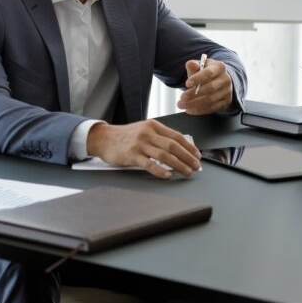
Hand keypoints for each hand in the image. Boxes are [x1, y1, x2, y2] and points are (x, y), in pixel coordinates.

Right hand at [86, 120, 201, 178]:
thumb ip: (159, 137)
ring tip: (187, 172)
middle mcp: (148, 133)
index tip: (197, 155)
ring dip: (178, 165)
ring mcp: (139, 144)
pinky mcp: (131, 155)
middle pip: (173, 146)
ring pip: (164, 155)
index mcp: (153, 126)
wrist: (104, 138)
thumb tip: (180, 148)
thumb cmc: (125, 136)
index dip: (189, 147)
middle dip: (187, 157)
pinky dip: (160, 171)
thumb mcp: (144, 130)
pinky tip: (167, 176)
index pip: (177, 136)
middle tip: (196, 166)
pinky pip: (149, 164)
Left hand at [178, 57, 232, 113]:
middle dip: (194, 94)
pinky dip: (199, 110)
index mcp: (219, 67)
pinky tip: (190, 109)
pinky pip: (212, 108)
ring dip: (194, 104)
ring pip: (210, 100)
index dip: (198, 79)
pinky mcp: (226, 102)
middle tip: (182, 98)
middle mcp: (226, 79)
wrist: (219, 79)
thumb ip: (193, 65)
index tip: (187, 84)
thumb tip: (190, 64)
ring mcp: (227, 91)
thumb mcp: (200, 66)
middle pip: (210, 88)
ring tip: (182, 105)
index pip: (209, 73)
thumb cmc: (207, 72)